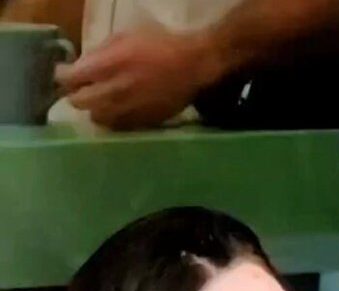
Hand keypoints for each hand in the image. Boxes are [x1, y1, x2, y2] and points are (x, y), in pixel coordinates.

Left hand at [55, 29, 223, 129]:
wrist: (194, 66)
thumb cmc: (160, 45)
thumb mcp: (126, 36)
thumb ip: (100, 52)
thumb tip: (83, 65)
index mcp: (106, 67)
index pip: (68, 78)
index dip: (63, 75)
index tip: (66, 72)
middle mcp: (113, 92)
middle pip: (77, 102)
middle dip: (76, 94)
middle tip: (84, 88)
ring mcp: (127, 110)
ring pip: (96, 117)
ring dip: (95, 109)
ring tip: (103, 102)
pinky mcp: (142, 122)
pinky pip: (118, 126)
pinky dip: (114, 119)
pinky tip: (121, 110)